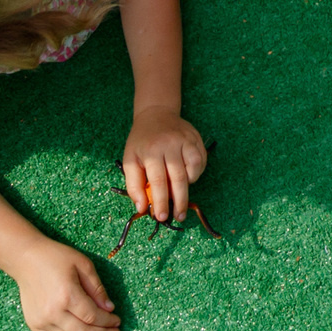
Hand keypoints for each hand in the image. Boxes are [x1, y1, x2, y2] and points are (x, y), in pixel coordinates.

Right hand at [14, 240, 119, 330]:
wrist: (26, 259)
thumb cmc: (56, 257)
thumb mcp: (83, 264)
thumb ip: (96, 288)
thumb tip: (109, 308)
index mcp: (68, 295)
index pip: (93, 316)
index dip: (108, 322)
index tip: (118, 322)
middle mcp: (54, 311)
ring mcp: (42, 320)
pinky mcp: (33, 324)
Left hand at [120, 105, 207, 223]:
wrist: (156, 113)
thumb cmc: (141, 141)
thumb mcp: (130, 160)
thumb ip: (133, 185)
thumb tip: (142, 208)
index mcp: (150, 151)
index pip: (158, 181)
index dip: (161, 201)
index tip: (161, 217)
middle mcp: (169, 144)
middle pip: (178, 177)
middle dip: (179, 201)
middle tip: (179, 217)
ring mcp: (185, 139)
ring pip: (193, 168)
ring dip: (189, 184)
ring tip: (181, 192)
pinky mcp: (195, 138)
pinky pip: (201, 160)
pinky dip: (196, 172)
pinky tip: (188, 176)